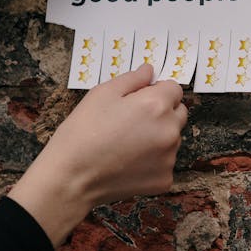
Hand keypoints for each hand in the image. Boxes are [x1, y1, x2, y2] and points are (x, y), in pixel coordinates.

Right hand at [7, 64, 187, 247]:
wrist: (72, 178)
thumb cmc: (83, 132)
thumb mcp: (102, 93)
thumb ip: (133, 79)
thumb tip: (150, 71)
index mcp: (156, 105)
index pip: (175, 89)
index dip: (157, 91)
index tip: (140, 99)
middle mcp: (170, 131)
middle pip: (179, 113)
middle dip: (163, 112)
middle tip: (133, 120)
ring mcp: (169, 158)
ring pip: (173, 139)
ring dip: (159, 137)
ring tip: (127, 143)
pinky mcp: (164, 180)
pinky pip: (165, 163)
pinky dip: (153, 162)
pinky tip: (128, 162)